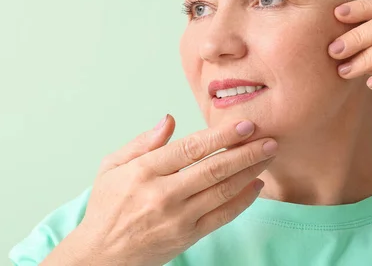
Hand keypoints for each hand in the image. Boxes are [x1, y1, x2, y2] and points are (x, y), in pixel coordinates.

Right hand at [74, 115, 276, 265]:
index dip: (221, 136)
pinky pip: (223, 216)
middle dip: (246, 152)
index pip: (190, 148)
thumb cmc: (107, 207)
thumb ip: (142, 143)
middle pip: (213, 169)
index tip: (244, 125)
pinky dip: (243, 200)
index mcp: (144, 172)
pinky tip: (256, 185)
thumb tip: (169, 119)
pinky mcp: (188, 237)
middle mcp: (163, 195)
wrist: (102, 256)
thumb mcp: (111, 167)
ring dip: (250, 171)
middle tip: (268, 139)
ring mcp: (178, 218)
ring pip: (223, 191)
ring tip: (268, 156)